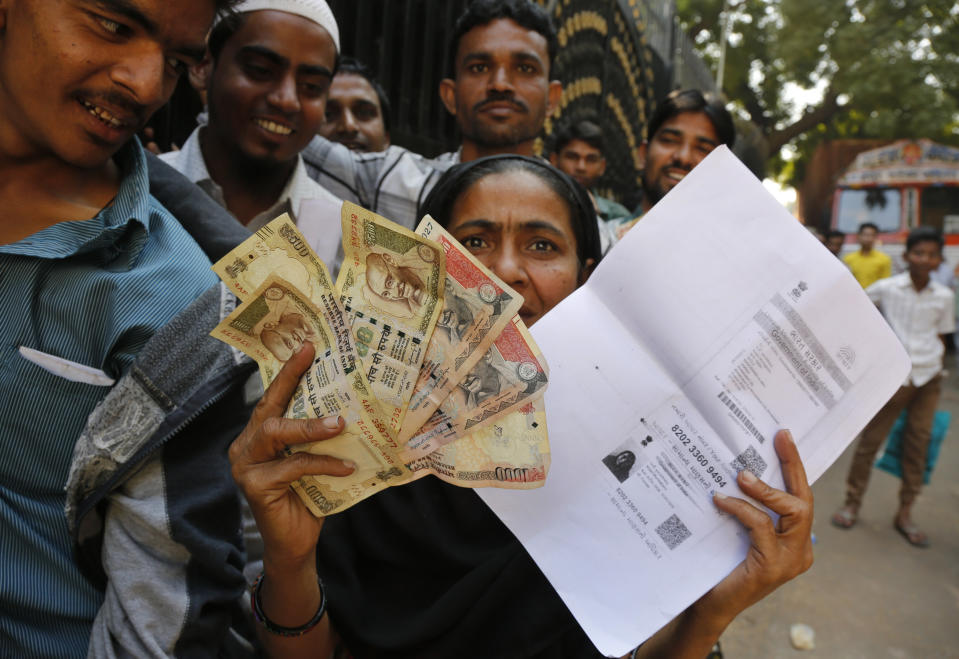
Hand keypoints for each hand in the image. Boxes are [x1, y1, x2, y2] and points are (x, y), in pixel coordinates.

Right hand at [229, 342, 355, 567]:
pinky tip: (346, 466)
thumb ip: (320, 436)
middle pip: (269, 407)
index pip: (273, 396)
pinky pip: (293, 466)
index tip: (308, 346)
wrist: (296, 543)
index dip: (289, 371)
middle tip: (322, 365)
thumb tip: (353, 406)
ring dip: (311, 427)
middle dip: (293, 382)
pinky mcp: (255, 486)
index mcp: (258, 434)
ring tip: (341, 424)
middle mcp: (246, 445)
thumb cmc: (307, 497)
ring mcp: (245, 466)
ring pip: (277, 433)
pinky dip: (322, 463)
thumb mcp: (314, 459)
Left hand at [702, 429, 813, 619]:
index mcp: (795, 541)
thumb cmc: (721, 566)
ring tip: (742, 476)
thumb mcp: (738, 531)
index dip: (794, 466)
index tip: (783, 436)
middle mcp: (800, 551)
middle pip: (804, 500)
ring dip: (766, 490)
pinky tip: (720, 501)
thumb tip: (737, 467)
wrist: (708, 604)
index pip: (800, 497)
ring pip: (793, 512)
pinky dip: (742, 509)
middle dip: (792, 467)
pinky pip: (762, 526)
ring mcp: (790, 560)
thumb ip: (747, 508)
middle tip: (778, 439)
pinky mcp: (772, 566)